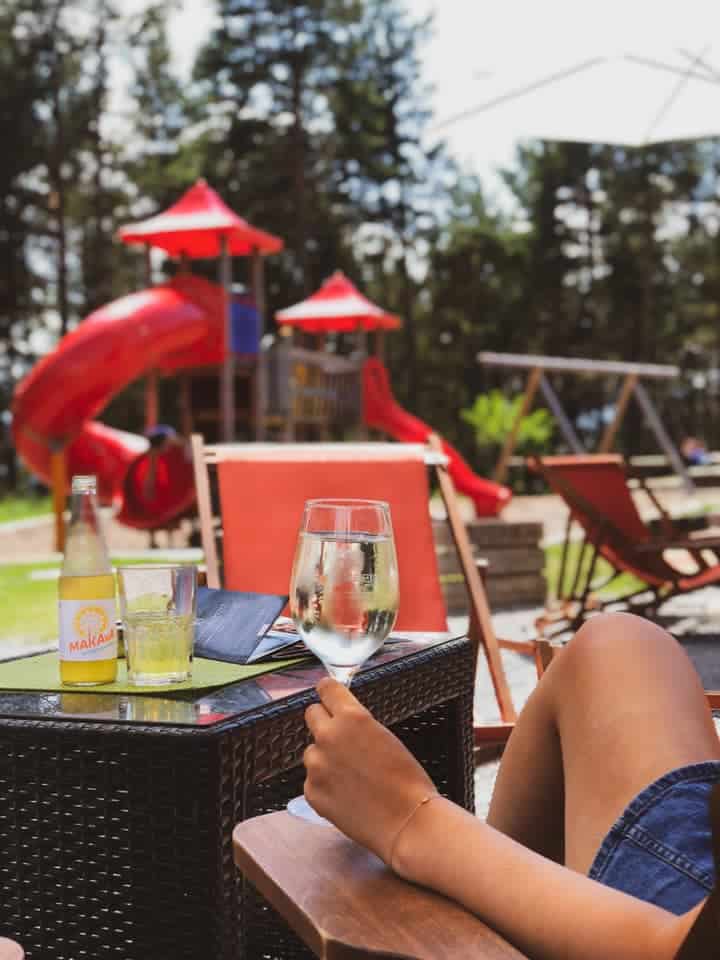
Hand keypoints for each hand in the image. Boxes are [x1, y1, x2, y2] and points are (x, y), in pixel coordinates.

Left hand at [303, 677, 437, 869]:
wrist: (408, 823)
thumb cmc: (406, 780)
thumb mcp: (384, 737)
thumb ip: (357, 726)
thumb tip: (341, 722)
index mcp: (352, 718)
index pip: (326, 688)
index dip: (328, 691)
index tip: (327, 693)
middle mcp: (329, 736)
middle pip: (312, 714)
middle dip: (324, 722)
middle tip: (340, 738)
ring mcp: (316, 766)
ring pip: (312, 751)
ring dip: (325, 758)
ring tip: (351, 777)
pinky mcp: (311, 792)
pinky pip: (312, 780)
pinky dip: (325, 786)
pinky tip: (347, 796)